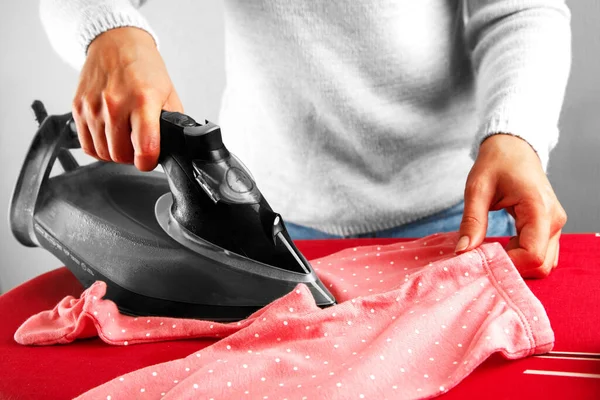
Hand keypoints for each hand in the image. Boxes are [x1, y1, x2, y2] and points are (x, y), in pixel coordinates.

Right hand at [72, 27, 182, 170]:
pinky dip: (99, 148)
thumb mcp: (168, 93)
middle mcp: (115, 104)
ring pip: (103, 153)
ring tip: (125, 140)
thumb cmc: (144, 67)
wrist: (116, 43)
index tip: (150, 160)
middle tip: (139, 147)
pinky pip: (87, 145)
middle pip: (121, 155)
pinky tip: (110, 138)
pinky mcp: (78, 108)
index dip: (149, 162)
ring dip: (116, 153)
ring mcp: (93, 107)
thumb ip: (171, 122)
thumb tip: (172, 146)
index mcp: (142, 100)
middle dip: (132, 157)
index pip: (145, 148)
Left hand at [455, 134, 566, 277]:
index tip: (481, 257)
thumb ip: (472, 221)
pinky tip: (503, 246)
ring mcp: (556, 225)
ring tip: (492, 249)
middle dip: (512, 267)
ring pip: (544, 263)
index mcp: (539, 209)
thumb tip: (462, 251)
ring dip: (518, 263)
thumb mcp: (477, 189)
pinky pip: (543, 253)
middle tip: (483, 256)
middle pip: (541, 265)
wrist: (514, 147)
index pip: (532, 255)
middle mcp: (554, 220)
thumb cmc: (496, 163)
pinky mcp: (551, 227)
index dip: (507, 263)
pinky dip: (523, 257)